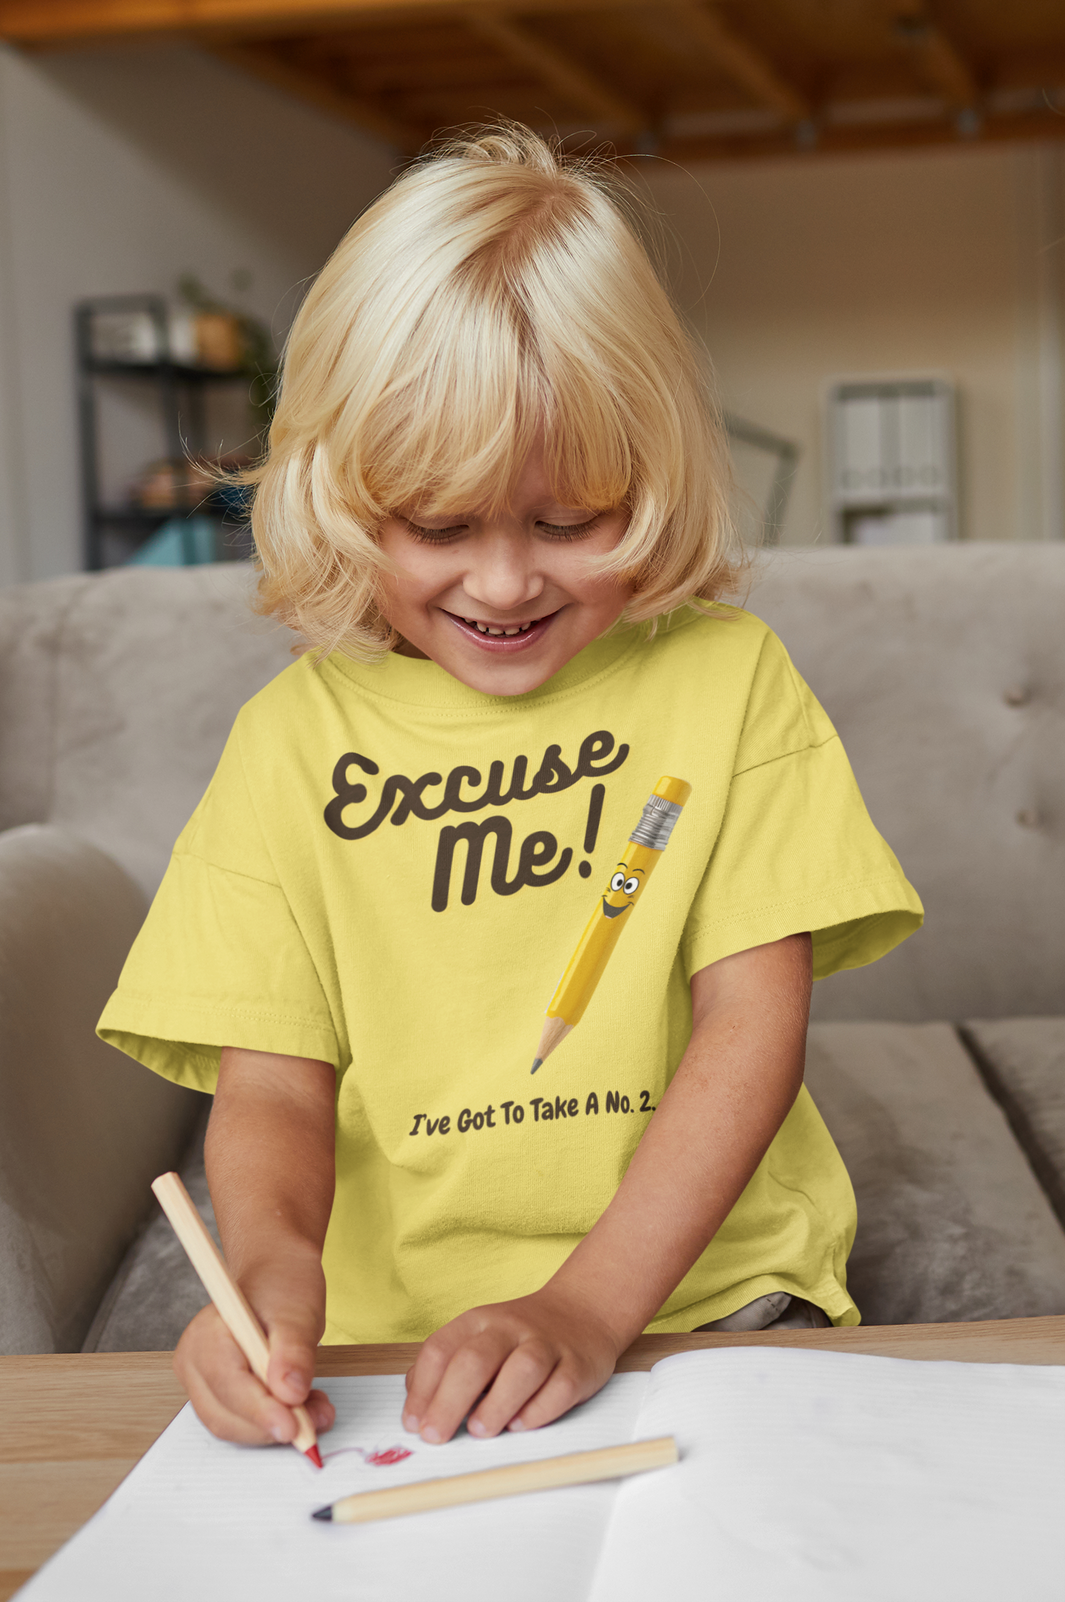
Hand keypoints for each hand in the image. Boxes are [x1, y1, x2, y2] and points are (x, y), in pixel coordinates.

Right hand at [173, 1270, 334, 1446]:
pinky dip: (272, 1422)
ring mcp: (201, 1382)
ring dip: (275, 1427)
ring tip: (315, 1410)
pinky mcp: (216, 1395)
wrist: (275, 1278)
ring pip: (233, 1425)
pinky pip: (241, 1422)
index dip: (261, 1411)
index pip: (228, 1384)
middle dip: (272, 1424)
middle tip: (318, 1418)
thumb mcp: (297, 1312)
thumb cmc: (282, 1288)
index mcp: (207, 1334)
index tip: (294, 1427)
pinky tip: (300, 1408)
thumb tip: (290, 1394)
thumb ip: (293, 1352)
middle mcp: (194, 1362)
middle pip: (226, 1414)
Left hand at [401, 1285, 622, 1444]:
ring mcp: (547, 1345)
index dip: (422, 1389)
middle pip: (475, 1360)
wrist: (582, 1311)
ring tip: (480, 1431)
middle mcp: (511, 1329)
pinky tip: (520, 1425)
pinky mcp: (577, 1366)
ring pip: (522, 1369)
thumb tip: (416, 1402)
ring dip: (497, 1404)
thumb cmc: (519, 1337)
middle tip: (435, 1436)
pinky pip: (560, 1389)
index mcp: (479, 1321)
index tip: (413, 1424)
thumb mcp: (478, 1337)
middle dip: (449, 1401)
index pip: (441, 1350)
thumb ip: (446, 1366)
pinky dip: (539, 1411)